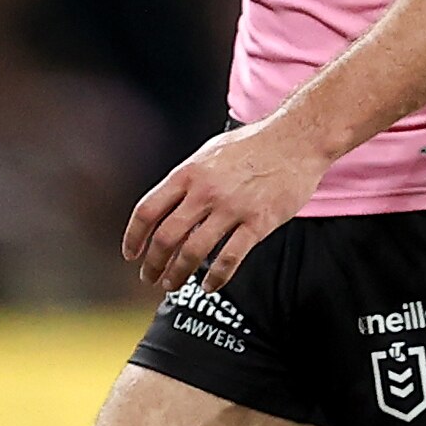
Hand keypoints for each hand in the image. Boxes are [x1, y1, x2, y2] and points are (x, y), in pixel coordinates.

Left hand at [123, 121, 328, 292]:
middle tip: (150, 277)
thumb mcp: (208, 153)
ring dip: (178, 274)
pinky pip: (230, 258)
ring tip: (172, 285)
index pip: (148, 210)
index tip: (131, 254)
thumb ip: (188, 180)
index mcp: (188, 173)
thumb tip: (168, 206)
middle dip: (153, 263)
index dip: (134, 237)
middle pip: (166, 236)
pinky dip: (215, 278)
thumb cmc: (253, 144)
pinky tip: (209, 286)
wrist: (295, 139)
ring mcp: (232, 208)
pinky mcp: (259, 223)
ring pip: (194, 251)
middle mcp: (205, 191)